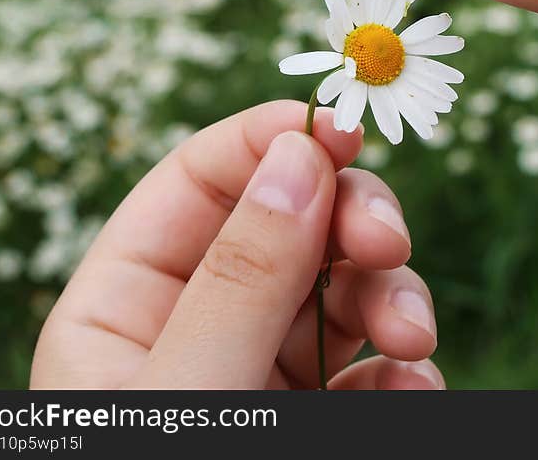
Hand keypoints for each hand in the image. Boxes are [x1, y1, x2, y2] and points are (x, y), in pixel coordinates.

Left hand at [31, 101, 442, 389]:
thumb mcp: (188, 390)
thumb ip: (242, 278)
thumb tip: (300, 156)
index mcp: (122, 307)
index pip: (197, 181)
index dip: (270, 140)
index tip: (345, 128)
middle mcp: (196, 325)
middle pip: (288, 224)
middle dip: (351, 221)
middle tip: (389, 242)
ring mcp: (259, 366)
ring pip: (342, 285)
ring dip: (392, 293)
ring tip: (415, 335)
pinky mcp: (315, 409)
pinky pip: (368, 358)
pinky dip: (402, 362)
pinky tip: (415, 381)